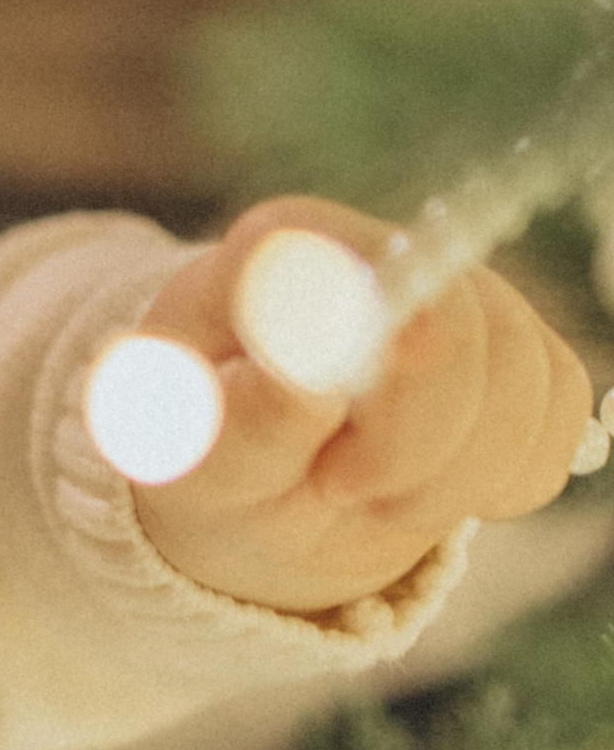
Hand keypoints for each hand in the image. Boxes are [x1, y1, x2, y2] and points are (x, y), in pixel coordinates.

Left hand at [131, 197, 592, 614]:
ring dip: (451, 480)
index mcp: (276, 248)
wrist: (261, 484)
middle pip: (454, 325)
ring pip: (521, 378)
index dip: (353, 361)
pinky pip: (557, 415)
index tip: (331, 469)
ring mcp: (463, 292)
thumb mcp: (192, 461)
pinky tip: (431, 490)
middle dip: (410, 445)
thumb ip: (239, 426)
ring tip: (371, 501)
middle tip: (340, 492)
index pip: (336, 262)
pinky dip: (501, 481)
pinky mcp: (523, 348)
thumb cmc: (212, 458)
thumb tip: (300, 387)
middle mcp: (382, 247)